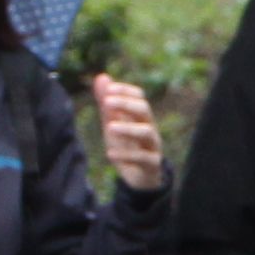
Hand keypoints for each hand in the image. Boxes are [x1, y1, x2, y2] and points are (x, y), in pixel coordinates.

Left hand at [90, 73, 165, 192]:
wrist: (140, 177)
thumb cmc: (127, 146)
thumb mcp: (113, 124)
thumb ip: (107, 104)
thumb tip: (101, 77)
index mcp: (141, 117)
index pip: (139, 96)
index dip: (125, 91)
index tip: (108, 89)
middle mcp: (149, 128)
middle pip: (144, 110)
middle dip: (126, 104)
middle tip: (107, 102)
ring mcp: (153, 146)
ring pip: (147, 132)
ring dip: (128, 128)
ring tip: (110, 127)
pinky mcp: (151, 165)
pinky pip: (143, 158)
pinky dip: (126, 155)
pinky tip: (110, 153)